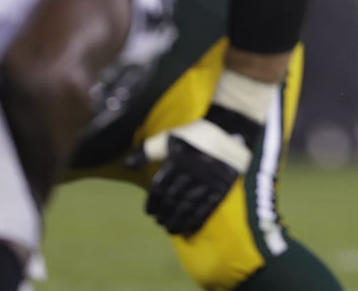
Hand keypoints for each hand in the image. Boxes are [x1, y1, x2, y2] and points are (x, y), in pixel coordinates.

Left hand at [126, 115, 257, 235]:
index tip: (149, 212)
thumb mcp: (170, 138)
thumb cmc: (196, 135)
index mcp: (177, 160)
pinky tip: (189, 227)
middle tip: (159, 221)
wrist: (231, 130)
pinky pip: (206, 208)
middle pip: (172, 200)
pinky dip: (196, 220)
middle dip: (163, 214)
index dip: (152, 203)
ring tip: (170, 228)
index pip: (159, 188)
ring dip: (177, 221)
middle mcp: (191, 172)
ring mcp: (207, 181)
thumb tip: (127, 164)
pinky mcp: (221, 188)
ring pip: (187, 207)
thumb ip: (147, 151)